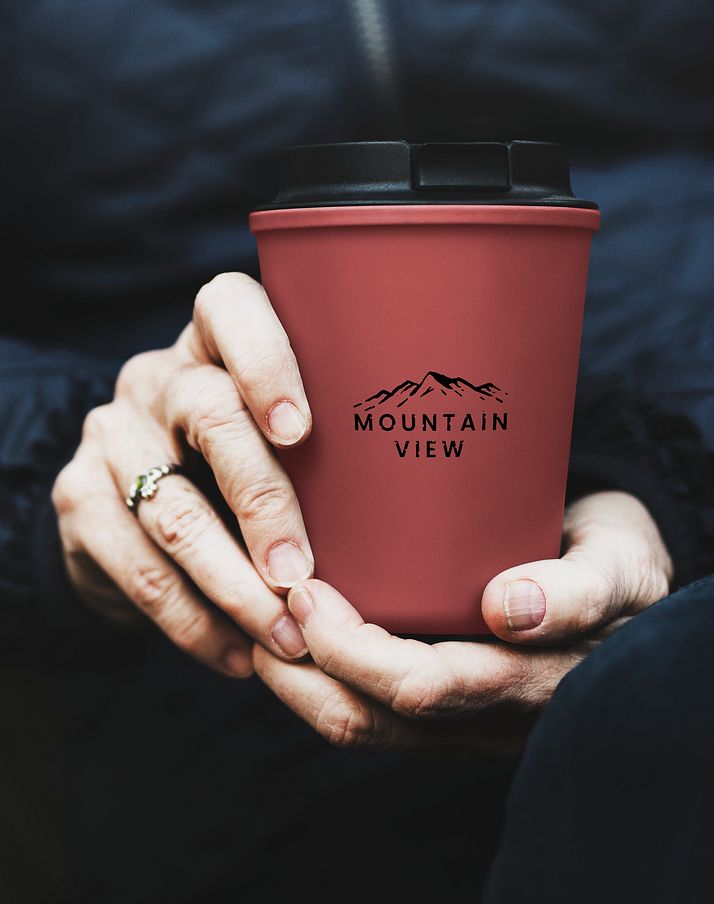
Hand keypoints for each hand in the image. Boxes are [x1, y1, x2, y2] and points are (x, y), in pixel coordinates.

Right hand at [52, 273, 314, 676]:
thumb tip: (431, 506)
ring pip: (172, 509)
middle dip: (264, 503)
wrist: (133, 503)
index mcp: (215, 344)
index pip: (230, 308)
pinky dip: (192, 621)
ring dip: (234, 586)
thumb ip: (328, 447)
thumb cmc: (243, 466)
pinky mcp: (79, 498)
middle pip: (209, 414)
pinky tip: (236, 653)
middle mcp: (159, 378)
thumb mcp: (278, 438)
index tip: (302, 431)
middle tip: (303, 576)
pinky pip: (137, 568)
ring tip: (286, 636)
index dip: (266, 361)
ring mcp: (111, 434)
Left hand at [253, 492, 671, 752]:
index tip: (307, 591)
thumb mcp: (618, 564)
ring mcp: (458, 716)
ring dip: (298, 684)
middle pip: (373, 719)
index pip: (422, 688)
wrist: (620, 580)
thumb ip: (576, 591)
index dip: (352, 650)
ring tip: (258, 625)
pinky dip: (317, 681)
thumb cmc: (614, 560)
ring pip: (361, 726)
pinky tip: (292, 639)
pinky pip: (369, 713)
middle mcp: (483, 715)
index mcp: (526, 682)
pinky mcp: (441, 702)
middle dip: (302, 671)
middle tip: (263, 604)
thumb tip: (507, 610)